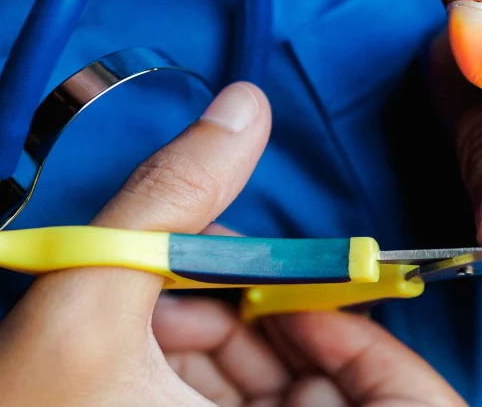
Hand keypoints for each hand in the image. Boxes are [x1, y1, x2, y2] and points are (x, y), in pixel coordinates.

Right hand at [0, 82, 463, 405]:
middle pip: (315, 389)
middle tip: (199, 284)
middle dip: (264, 323)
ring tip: (148, 305)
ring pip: (261, 391)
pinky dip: (192, 360)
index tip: (304, 286)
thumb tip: (243, 105)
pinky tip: (138, 332)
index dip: (362, 338)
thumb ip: (167, 197)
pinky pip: (218, 403)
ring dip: (219, 335)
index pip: (398, 406)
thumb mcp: (84, 296)